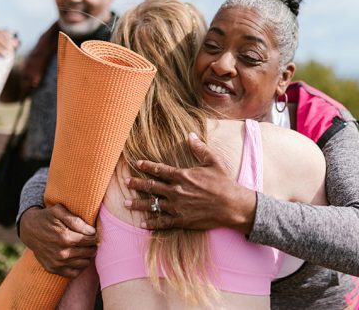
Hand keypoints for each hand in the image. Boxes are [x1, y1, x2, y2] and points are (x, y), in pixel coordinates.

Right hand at [19, 205, 97, 277]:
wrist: (29, 230)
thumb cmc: (46, 218)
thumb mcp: (59, 211)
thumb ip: (76, 220)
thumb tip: (91, 231)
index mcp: (65, 237)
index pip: (91, 240)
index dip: (95, 236)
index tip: (94, 233)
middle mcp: (61, 253)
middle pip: (89, 252)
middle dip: (93, 245)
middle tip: (91, 240)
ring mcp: (57, 263)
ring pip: (84, 263)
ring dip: (87, 256)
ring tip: (84, 248)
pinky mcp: (52, 269)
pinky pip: (74, 273)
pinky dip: (79, 267)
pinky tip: (78, 258)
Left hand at [126, 133, 256, 233]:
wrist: (232, 205)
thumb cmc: (224, 182)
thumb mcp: (213, 161)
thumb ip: (199, 148)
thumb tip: (190, 135)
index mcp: (183, 175)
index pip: (160, 170)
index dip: (147, 166)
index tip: (137, 164)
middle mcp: (176, 191)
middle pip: (152, 187)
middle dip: (137, 184)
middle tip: (126, 182)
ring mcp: (177, 207)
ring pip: (153, 205)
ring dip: (138, 204)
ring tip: (126, 204)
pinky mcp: (182, 220)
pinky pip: (163, 222)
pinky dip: (152, 223)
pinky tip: (143, 224)